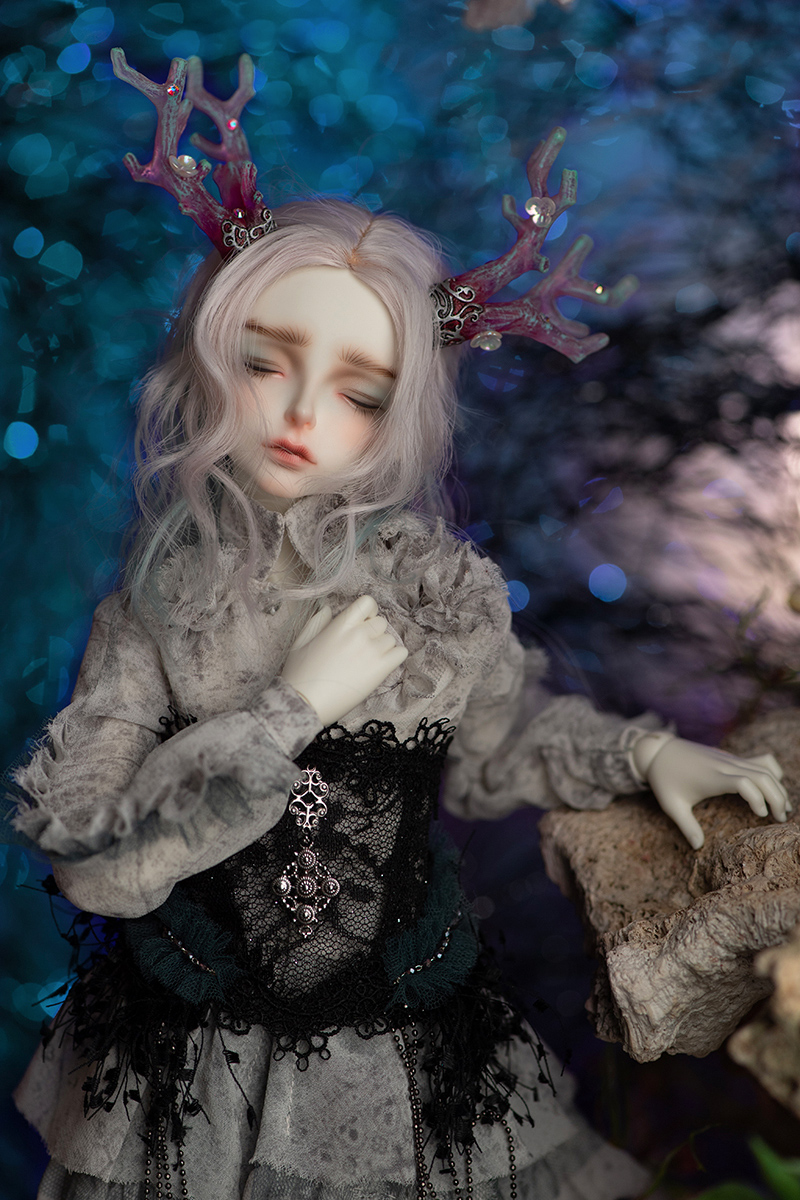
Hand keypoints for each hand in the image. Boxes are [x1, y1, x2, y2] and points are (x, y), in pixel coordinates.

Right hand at [281, 595, 407, 726]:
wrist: (306, 702)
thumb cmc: (300, 674)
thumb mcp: (301, 642)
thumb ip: (316, 622)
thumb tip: (328, 609)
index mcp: (341, 625)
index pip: (368, 602)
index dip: (368, 612)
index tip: (363, 622)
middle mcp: (359, 634)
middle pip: (381, 622)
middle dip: (373, 632)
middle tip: (362, 647)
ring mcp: (371, 651)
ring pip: (391, 638)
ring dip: (382, 647)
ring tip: (368, 660)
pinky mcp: (380, 669)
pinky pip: (401, 653)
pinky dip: (394, 657)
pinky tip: (381, 665)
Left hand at [634, 733, 790, 849]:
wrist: (659, 751)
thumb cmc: (664, 780)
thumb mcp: (671, 805)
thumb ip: (686, 826)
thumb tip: (697, 847)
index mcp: (711, 778)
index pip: (743, 782)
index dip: (756, 798)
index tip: (760, 815)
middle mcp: (724, 766)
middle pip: (761, 775)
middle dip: (776, 796)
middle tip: (780, 818)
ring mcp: (729, 759)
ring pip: (763, 768)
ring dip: (777, 787)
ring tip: (783, 809)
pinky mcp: (731, 757)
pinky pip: (759, 760)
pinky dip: (772, 771)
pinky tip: (775, 786)